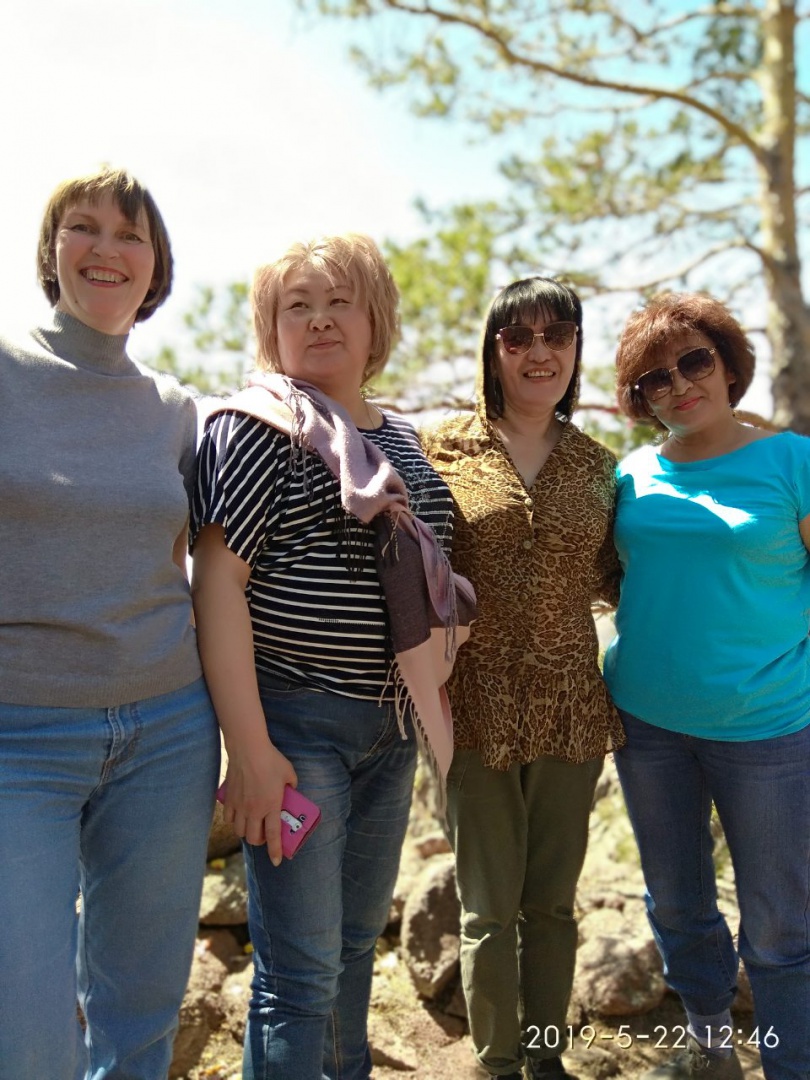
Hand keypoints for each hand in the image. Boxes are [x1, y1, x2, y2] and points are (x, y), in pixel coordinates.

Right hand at [220, 742, 297, 866]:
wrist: (248, 749)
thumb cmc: (271, 760)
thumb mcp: (289, 773)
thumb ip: (292, 785)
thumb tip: (291, 790)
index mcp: (271, 806)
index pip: (273, 835)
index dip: (276, 851)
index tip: (277, 862)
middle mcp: (254, 810)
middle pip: (254, 838)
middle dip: (260, 842)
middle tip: (265, 835)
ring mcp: (240, 806)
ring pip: (239, 831)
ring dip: (246, 832)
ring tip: (252, 825)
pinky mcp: (229, 799)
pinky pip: (228, 819)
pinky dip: (233, 821)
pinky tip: (238, 815)